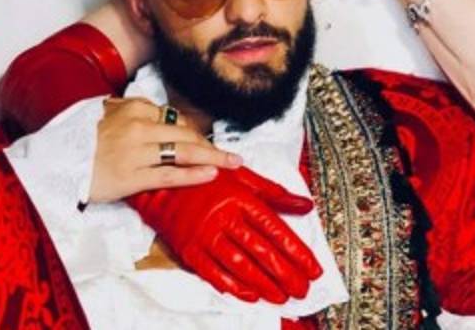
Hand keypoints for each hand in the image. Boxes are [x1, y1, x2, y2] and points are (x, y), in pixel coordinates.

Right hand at [88, 97, 241, 203]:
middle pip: (186, 133)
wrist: (52, 162)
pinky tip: (211, 174)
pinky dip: (193, 174)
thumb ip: (127, 108)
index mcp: (132, 107)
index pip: (174, 118)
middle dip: (211, 144)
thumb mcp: (102, 112)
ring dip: (213, 157)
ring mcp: (137, 151)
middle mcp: (138, 126)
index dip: (194, 131)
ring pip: (184, 151)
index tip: (205, 141)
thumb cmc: (75, 139)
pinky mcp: (132, 176)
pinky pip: (170, 174)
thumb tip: (152, 112)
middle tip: (229, 155)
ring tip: (232, 162)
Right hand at [126, 166, 323, 303]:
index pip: (275, 229)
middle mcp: (224, 218)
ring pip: (240, 264)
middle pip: (261, 250)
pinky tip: (250, 295)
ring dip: (263, 283)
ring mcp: (206, 236)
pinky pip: (213, 272)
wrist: (162, 183)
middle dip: (285, 273)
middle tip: (302, 289)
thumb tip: (305, 205)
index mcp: (241, 199)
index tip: (312, 268)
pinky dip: (233, 286)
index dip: (296, 251)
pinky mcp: (190, 250)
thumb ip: (275, 193)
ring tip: (281, 296)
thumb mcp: (243, 177)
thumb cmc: (206, 177)